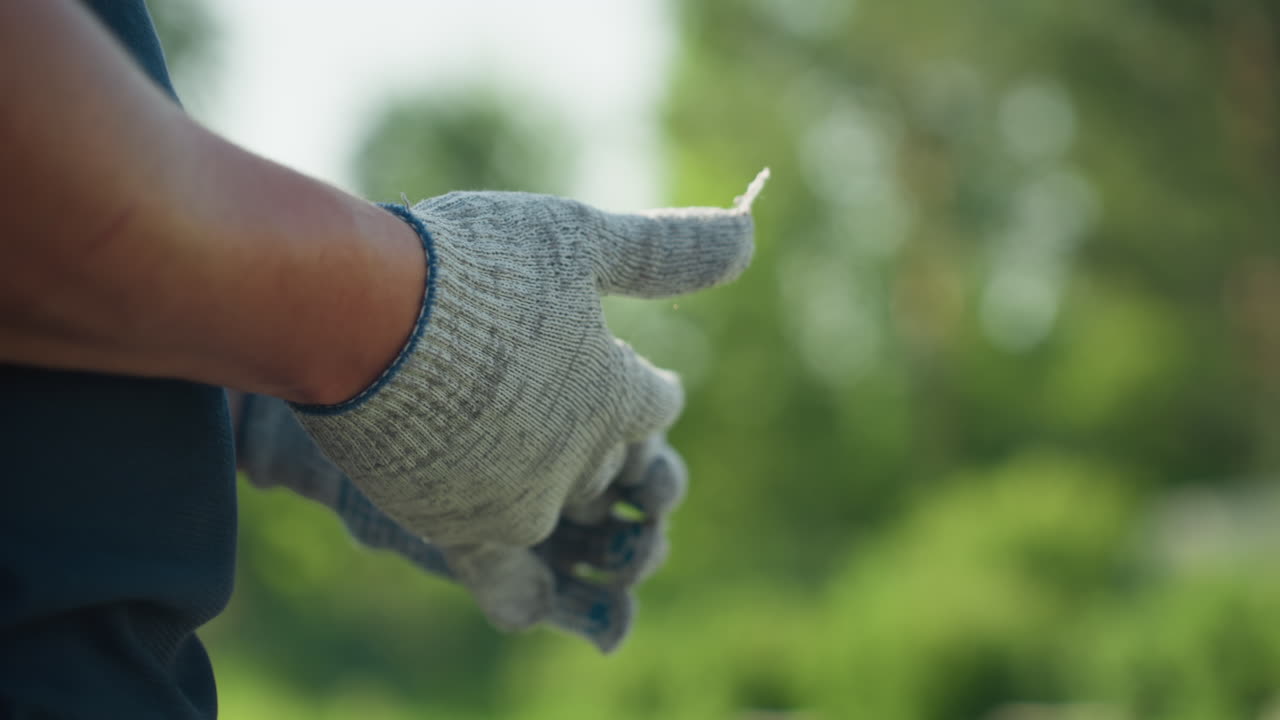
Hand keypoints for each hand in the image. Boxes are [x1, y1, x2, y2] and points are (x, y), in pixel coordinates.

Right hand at [293, 171, 766, 629]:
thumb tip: (751, 234)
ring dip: (562, 496)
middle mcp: (581, 461)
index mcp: (618, 395)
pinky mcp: (460, 530)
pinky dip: (522, 590)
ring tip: (547, 481)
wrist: (362, 317)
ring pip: (561, 511)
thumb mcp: (577, 240)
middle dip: (609, 444)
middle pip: (612, 464)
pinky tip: (528, 587)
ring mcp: (521, 502)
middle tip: (585, 426)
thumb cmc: (474, 268)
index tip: (642, 381)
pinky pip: (506, 580)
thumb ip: (665, 250)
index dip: (649, 389)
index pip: (656, 403)